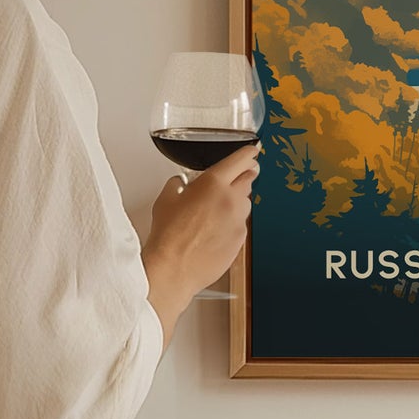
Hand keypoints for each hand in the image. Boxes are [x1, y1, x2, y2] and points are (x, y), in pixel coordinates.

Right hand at [142, 142, 259, 343]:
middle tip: (237, 176)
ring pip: (245, 203)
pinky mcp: (240, 240)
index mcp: (213, 183)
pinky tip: (215, 230)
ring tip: (216, 210)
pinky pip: (241, 225)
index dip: (248, 153)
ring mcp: (239, 221)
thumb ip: (177, 185)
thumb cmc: (168, 235)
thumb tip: (180, 183)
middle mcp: (231, 200)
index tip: (253, 151)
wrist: (174, 268)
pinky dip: (232, 223)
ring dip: (236, 201)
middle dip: (244, 175)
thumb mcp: (165, 199)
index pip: (240, 160)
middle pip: (248, 179)